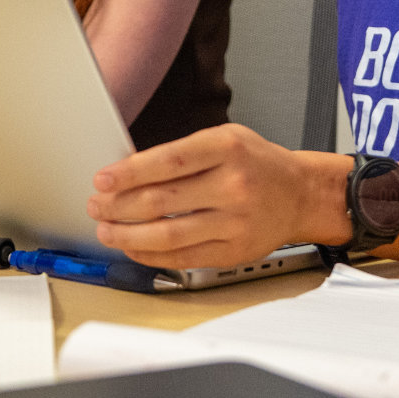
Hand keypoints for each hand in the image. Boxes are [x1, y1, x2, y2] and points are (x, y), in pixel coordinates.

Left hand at [86, 124, 349, 268]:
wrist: (301, 195)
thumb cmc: (258, 164)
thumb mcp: (226, 139)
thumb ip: (183, 153)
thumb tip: (129, 172)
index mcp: (228, 148)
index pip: (168, 161)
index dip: (129, 173)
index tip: (103, 179)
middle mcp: (233, 185)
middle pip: (162, 201)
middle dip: (119, 206)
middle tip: (97, 205)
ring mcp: (235, 222)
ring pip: (168, 235)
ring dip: (128, 235)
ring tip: (107, 230)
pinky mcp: (234, 251)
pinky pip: (183, 258)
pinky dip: (151, 254)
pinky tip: (134, 246)